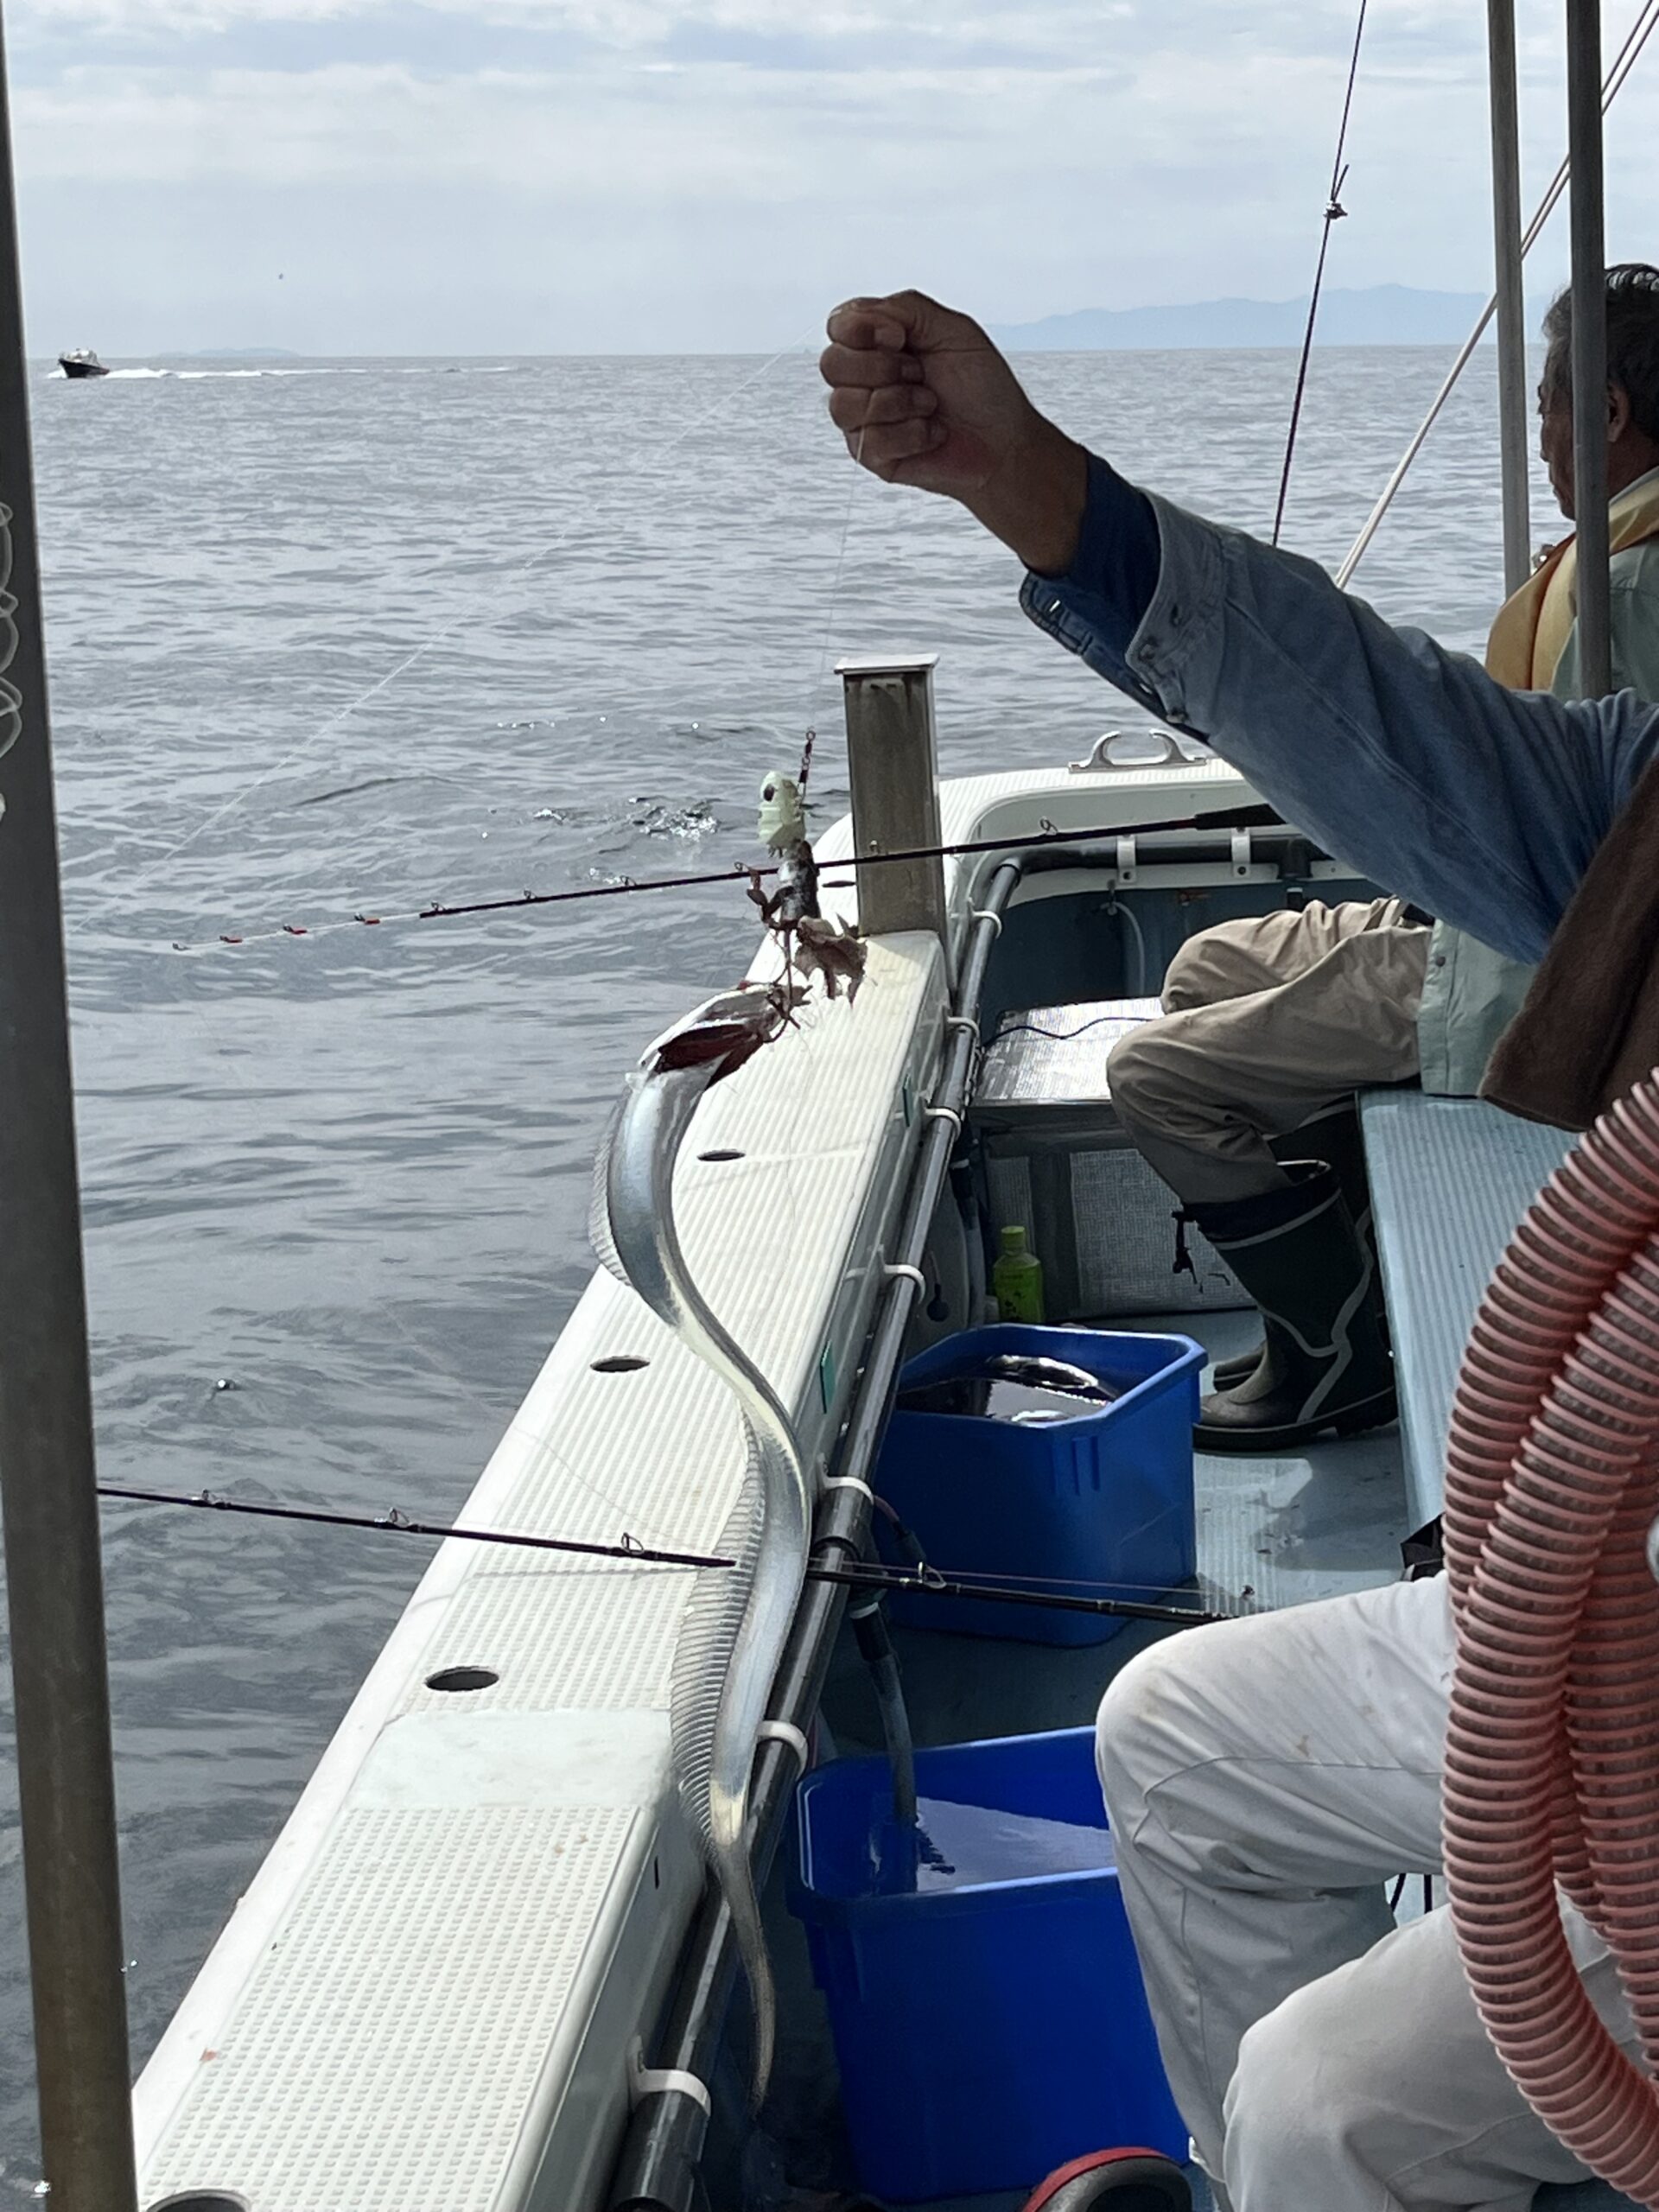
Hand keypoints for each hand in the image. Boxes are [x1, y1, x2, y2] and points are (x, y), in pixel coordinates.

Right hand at [820, 290, 1087, 573]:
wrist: (1004, 440)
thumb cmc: (981, 386)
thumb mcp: (953, 328)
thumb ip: (907, 308)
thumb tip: (864, 318)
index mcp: (877, 342)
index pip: (838, 325)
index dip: (861, 329)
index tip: (901, 338)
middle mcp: (862, 379)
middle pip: (831, 364)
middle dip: (883, 368)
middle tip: (920, 374)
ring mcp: (862, 419)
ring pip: (844, 405)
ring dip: (899, 402)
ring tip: (930, 405)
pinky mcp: (871, 455)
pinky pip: (869, 441)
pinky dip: (911, 434)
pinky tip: (932, 432)